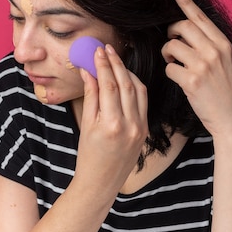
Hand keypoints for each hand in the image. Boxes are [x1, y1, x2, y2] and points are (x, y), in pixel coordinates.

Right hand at [74, 44, 148, 194]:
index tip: (97, 51)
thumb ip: (90, 95)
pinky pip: (143, 101)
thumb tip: (89, 70)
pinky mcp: (145, 129)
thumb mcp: (86, 124)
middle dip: (116, 63)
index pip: (109, 85)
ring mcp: (141, 127)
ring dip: (127, 72)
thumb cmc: (88, 155)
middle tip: (106, 49)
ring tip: (115, 59)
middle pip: (125, 84)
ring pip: (138, 90)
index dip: (103, 65)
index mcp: (111, 124)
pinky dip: (135, 86)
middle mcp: (130, 125)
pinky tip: (125, 77)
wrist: (101, 182)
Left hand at [161, 0, 231, 140]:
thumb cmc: (226, 90)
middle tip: (171, 44)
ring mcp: (203, 65)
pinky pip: (169, 68)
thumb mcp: (225, 62)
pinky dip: (170, 72)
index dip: (185, 1)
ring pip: (171, 46)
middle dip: (170, 33)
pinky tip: (178, 78)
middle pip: (181, 27)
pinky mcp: (192, 80)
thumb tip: (184, 32)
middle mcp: (214, 50)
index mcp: (223, 43)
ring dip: (167, 54)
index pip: (200, 16)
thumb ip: (209, 45)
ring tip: (174, 63)